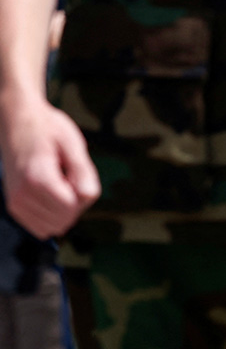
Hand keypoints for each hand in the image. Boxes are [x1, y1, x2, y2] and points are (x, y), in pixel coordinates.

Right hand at [0, 98, 98, 238]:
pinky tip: (50, 193)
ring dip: (63, 210)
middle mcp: (21, 195)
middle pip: (63, 220)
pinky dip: (51, 215)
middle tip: (67, 176)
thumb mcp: (73, 144)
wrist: (17, 121)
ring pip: (53, 227)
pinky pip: (40, 227)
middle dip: (75, 204)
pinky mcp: (14, 206)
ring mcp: (15, 203)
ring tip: (57, 182)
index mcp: (37, 179)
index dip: (83, 194)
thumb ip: (84, 172)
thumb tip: (87, 196)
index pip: (71, 208)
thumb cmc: (47, 129)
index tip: (75, 172)